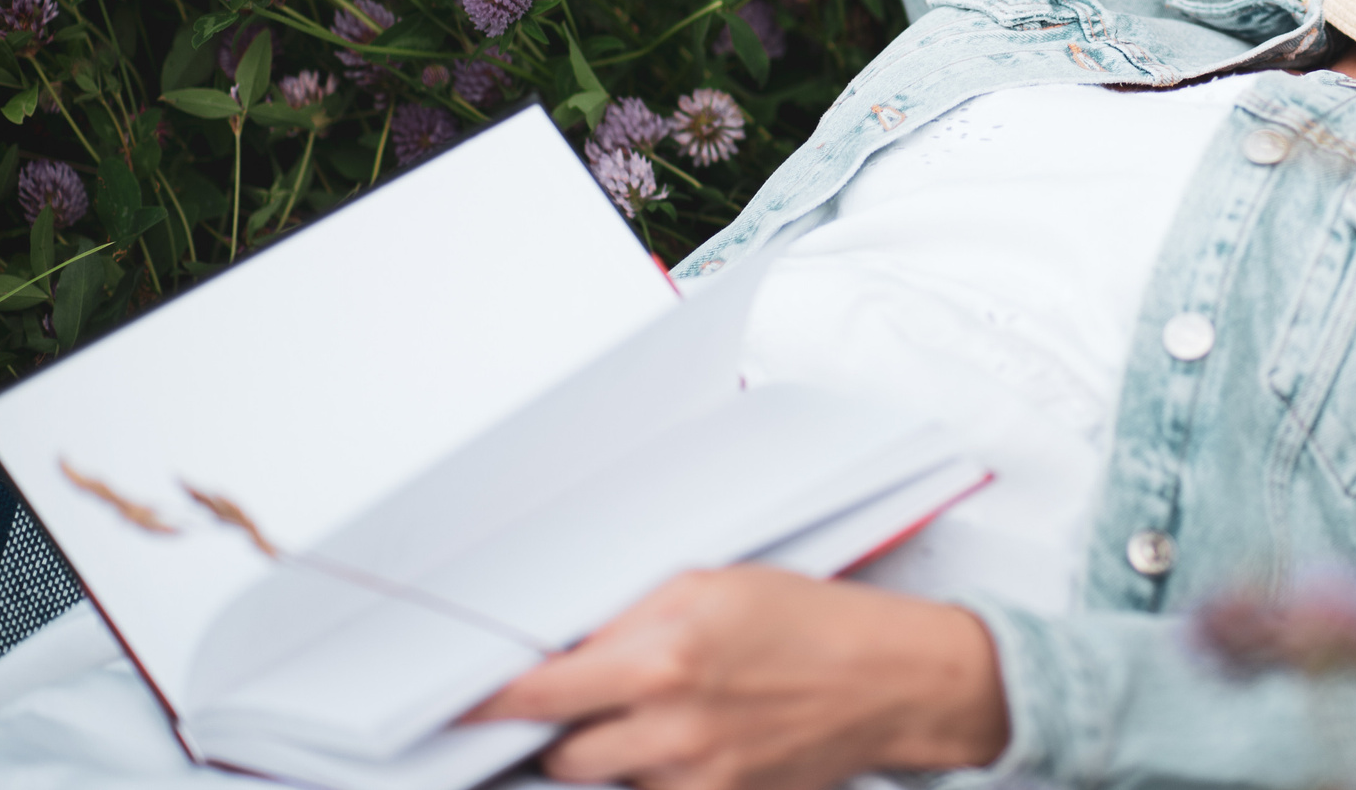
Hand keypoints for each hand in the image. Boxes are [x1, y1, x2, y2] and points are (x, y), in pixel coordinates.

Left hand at [464, 566, 1008, 789]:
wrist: (891, 680)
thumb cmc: (812, 621)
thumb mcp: (716, 586)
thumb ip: (632, 620)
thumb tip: (570, 651)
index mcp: (666, 655)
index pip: (542, 695)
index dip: (492, 707)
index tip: (463, 710)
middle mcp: (674, 724)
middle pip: (563, 757)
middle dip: (563, 734)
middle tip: (591, 705)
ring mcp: (698, 777)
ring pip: (608, 784)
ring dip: (615, 758)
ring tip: (664, 718)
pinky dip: (660, 778)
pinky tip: (695, 744)